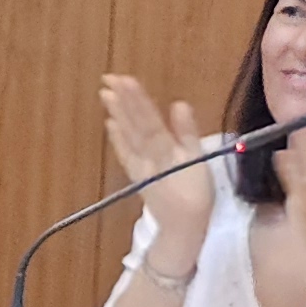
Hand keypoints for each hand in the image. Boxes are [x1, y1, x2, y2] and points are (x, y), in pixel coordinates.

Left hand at [99, 76, 216, 241]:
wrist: (183, 227)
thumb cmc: (198, 194)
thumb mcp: (199, 162)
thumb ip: (188, 133)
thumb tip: (179, 104)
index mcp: (166, 153)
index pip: (149, 121)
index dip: (137, 101)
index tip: (125, 81)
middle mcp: (148, 158)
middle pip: (134, 126)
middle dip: (122, 101)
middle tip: (109, 78)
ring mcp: (138, 167)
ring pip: (127, 136)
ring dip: (117, 114)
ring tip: (106, 93)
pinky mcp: (135, 175)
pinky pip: (124, 153)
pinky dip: (116, 137)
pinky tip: (110, 122)